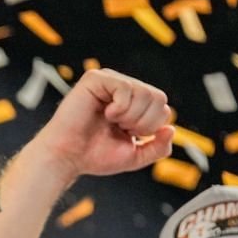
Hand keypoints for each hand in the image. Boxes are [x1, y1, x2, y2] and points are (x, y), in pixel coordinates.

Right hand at [22, 69, 172, 186]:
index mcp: (132, 104)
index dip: (151, 126)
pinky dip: (120, 107)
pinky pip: (125, 87)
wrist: (67, 157)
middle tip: (120, 129)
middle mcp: (122, 90)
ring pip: (144, 92)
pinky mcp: (96, 79)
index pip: (162, 106)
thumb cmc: (93, 156)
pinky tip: (106, 114)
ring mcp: (109, 82)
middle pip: (158, 97)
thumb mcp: (134, 156)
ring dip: (130, 116)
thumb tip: (171, 129)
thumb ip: (157, 148)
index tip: (127, 135)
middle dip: (143, 121)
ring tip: (111, 121)